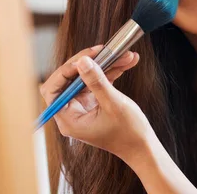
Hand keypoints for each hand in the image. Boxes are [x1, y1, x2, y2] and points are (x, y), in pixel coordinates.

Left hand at [39, 46, 153, 158]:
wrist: (142, 146)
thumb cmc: (128, 132)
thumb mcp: (113, 104)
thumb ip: (96, 81)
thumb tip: (82, 61)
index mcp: (69, 119)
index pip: (53, 89)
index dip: (65, 71)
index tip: (84, 59)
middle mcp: (72, 112)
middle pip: (71, 80)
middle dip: (89, 63)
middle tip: (104, 51)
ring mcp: (84, 107)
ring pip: (88, 78)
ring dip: (106, 65)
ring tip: (125, 55)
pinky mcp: (95, 103)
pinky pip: (98, 82)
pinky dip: (111, 72)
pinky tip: (126, 63)